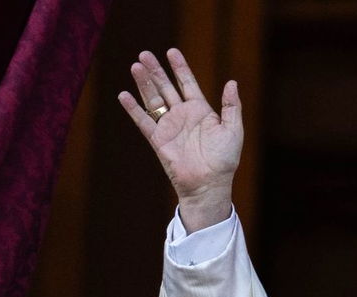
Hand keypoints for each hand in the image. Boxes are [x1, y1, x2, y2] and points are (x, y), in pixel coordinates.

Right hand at [117, 48, 241, 231]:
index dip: (179, 67)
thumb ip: (232, 106)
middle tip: (144, 54)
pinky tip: (124, 95)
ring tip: (136, 66)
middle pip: (166, 87)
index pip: (187, 83)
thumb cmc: (224, 160)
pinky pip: (143, 122)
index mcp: (200, 110)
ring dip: (144, 83)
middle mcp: (182, 115)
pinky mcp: (158, 140)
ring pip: (153, 99)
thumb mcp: (233, 129)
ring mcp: (169, 127)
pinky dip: (133, 109)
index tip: (171, 51)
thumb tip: (232, 82)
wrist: (209, 184)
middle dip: (156, 71)